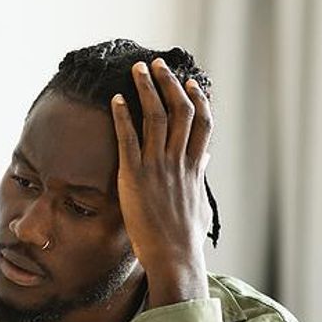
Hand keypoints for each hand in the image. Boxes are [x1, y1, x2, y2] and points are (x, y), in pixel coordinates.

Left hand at [111, 58, 212, 307]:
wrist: (173, 256)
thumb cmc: (184, 236)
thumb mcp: (198, 201)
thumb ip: (200, 175)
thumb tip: (205, 157)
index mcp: (195, 167)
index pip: (202, 123)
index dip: (197, 99)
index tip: (190, 82)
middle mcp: (179, 161)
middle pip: (180, 110)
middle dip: (169, 83)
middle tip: (158, 64)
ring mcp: (158, 167)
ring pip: (156, 117)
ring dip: (147, 89)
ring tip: (137, 70)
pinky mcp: (135, 176)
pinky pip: (128, 138)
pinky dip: (122, 115)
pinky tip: (115, 99)